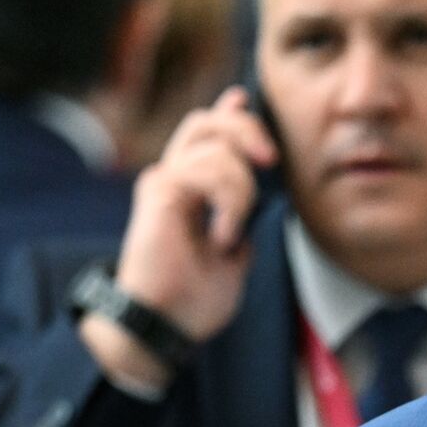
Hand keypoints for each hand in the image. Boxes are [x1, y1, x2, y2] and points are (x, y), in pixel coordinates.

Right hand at [81, 87, 278, 389]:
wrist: (167, 326)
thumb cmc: (195, 298)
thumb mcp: (235, 251)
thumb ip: (242, 215)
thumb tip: (259, 190)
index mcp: (191, 188)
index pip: (207, 134)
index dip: (228, 113)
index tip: (242, 99)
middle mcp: (172, 178)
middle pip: (207, 122)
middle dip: (246, 129)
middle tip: (269, 161)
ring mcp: (162, 183)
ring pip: (215, 147)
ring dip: (240, 189)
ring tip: (231, 233)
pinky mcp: (157, 194)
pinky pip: (203, 171)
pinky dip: (227, 202)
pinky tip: (221, 236)